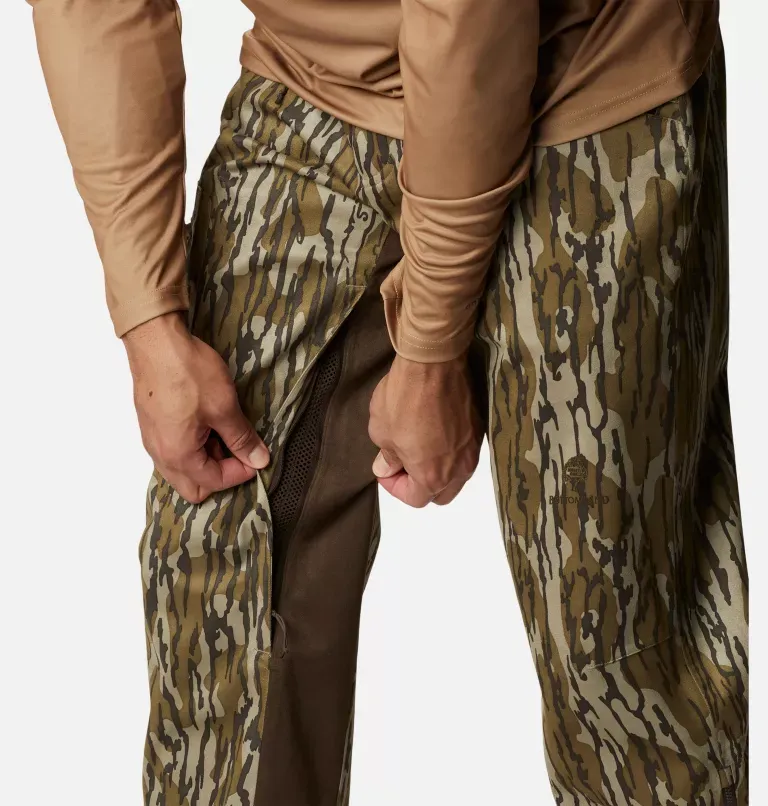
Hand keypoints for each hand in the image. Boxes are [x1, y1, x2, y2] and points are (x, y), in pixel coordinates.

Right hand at [123, 313, 268, 503]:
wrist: (156, 341)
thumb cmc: (188, 373)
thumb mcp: (224, 407)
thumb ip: (242, 439)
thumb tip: (259, 460)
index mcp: (178, 456)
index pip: (214, 482)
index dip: (240, 473)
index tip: (256, 456)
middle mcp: (160, 455)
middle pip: (193, 486)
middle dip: (220, 475)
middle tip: (239, 452)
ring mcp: (153, 440)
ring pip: (182, 469)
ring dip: (206, 459)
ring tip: (225, 432)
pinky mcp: (152, 425)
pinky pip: (174, 450)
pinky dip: (193, 446)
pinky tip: (208, 424)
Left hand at [368, 354, 481, 506]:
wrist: (434, 363)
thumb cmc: (404, 397)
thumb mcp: (381, 431)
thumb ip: (387, 456)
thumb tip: (388, 466)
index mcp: (433, 476)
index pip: (415, 498)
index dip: (394, 487)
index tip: (384, 469)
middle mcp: (459, 469)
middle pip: (440, 494)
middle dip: (419, 485)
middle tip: (401, 464)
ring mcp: (473, 450)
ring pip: (456, 475)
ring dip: (436, 470)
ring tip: (417, 449)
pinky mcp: (479, 430)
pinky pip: (464, 453)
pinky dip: (449, 453)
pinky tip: (434, 434)